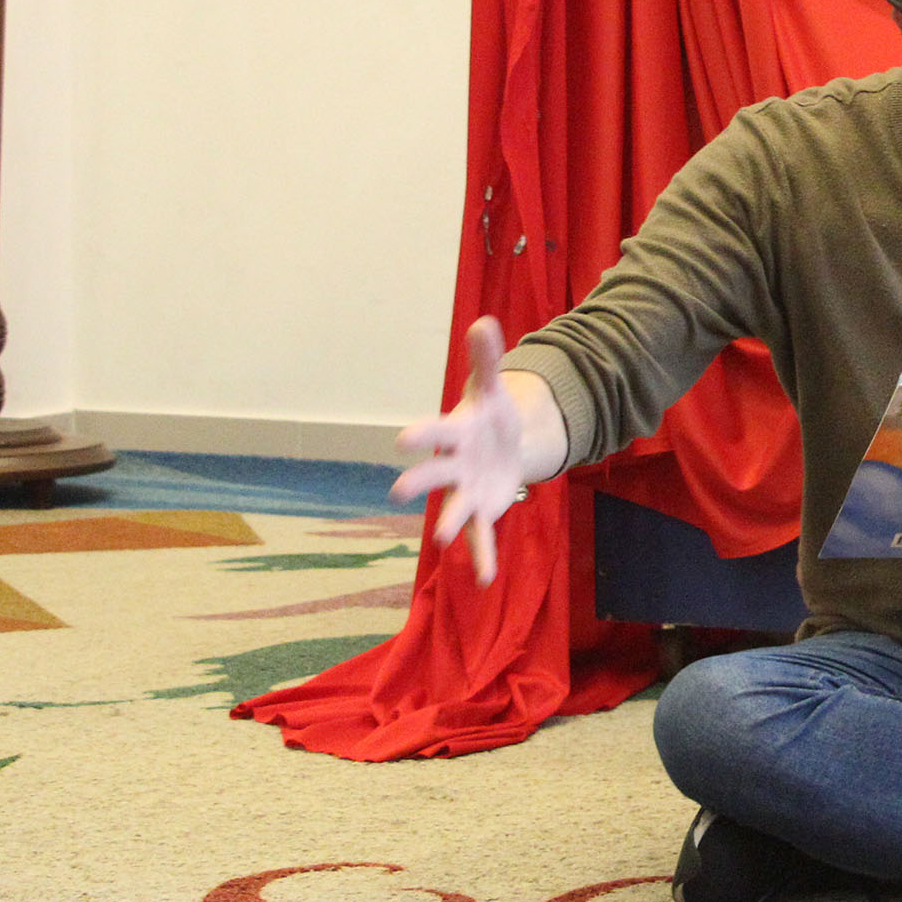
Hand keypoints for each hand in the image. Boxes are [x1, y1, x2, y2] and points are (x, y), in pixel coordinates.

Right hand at [394, 317, 528, 583]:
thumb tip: (485, 321)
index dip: (421, 436)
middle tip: (398, 492)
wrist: (503, 444)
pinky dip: (482, 557)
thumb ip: (486, 360)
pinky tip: (484, 580)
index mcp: (454, 433)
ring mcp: (466, 491)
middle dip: (418, 482)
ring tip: (441, 539)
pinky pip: (481, 536)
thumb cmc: (489, 414)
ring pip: (454, 509)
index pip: (435, 433)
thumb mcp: (492, 387)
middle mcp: (453, 465)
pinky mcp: (484, 510)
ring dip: (449, 522)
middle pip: (434, 474)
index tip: (402, 440)